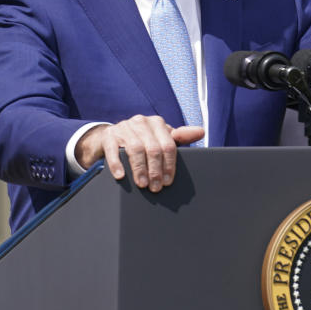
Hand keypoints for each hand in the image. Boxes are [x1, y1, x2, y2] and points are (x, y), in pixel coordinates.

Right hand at [75, 115, 204, 191]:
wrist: (113, 136)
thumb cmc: (144, 139)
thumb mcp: (162, 138)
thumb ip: (181, 137)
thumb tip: (201, 132)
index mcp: (157, 123)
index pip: (168, 145)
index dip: (169, 165)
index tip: (168, 181)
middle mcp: (141, 122)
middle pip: (152, 148)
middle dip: (155, 170)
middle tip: (156, 187)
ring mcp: (124, 128)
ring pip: (135, 149)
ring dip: (140, 169)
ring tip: (142, 185)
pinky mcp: (109, 136)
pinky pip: (113, 151)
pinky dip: (117, 164)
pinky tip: (121, 176)